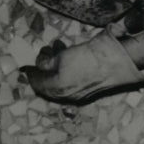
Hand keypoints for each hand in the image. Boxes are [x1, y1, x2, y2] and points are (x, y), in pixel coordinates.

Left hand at [19, 31, 143, 103]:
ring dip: (57, 65)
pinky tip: (72, 56)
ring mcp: (78, 94)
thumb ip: (47, 61)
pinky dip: (67, 70)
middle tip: (46, 51)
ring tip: (60, 47)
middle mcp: (66, 95)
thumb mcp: (61, 56)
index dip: (30, 72)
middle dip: (45, 67)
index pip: (37, 83)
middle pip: (48, 83)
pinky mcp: (89, 89)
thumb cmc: (88, 58)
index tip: (27, 65)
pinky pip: (71, 81)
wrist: (117, 61)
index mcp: (57, 88)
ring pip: (60, 81)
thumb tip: (40, 63)